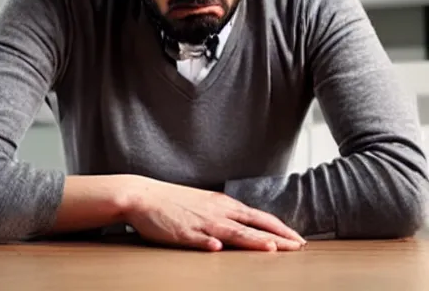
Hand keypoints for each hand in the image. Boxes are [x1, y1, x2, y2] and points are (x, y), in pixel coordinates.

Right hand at [123, 175, 305, 251]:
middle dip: (278, 236)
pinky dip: (209, 243)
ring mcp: (201, 222)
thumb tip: (243, 226)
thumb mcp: (205, 204)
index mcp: (223, 204)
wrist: (144, 195)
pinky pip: (198, 239)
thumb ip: (224, 214)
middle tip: (299, 247)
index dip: (279, 228)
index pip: (258, 217)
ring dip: (252, 240)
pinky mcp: (182, 232)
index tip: (296, 239)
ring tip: (271, 247)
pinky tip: (218, 248)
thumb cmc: (174, 202)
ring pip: (231, 232)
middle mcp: (217, 211)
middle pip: (252, 224)